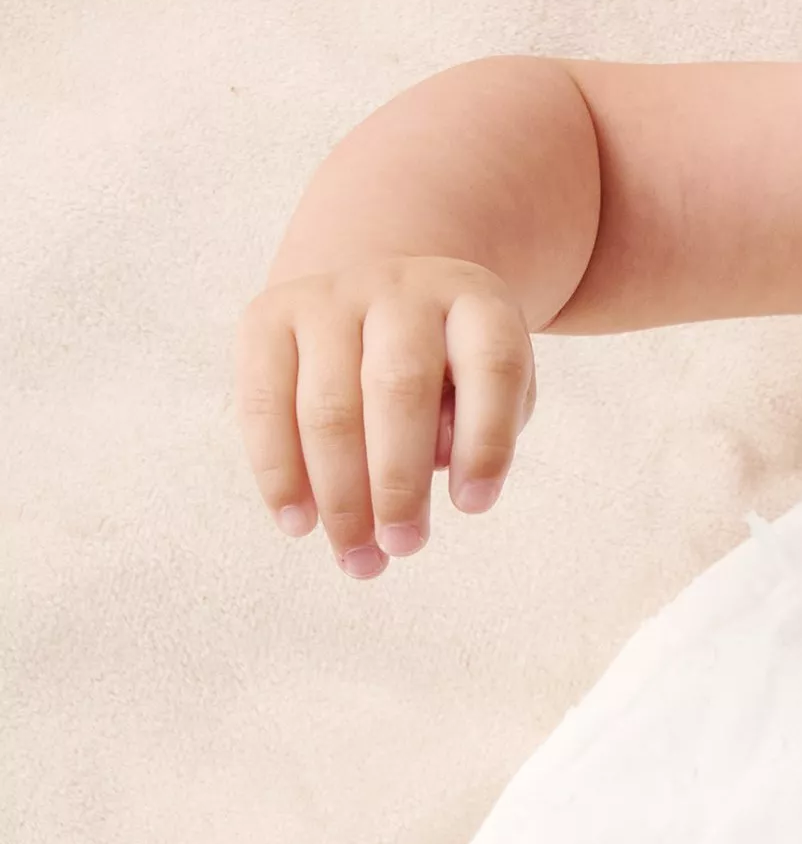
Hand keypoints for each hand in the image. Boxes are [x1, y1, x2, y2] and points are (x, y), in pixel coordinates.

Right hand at [235, 256, 538, 577]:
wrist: (374, 299)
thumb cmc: (446, 368)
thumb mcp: (483, 387)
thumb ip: (474, 426)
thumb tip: (430, 467)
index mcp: (474, 301)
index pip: (493, 368)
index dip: (486, 441)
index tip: (473, 508)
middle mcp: (400, 289)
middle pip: (399, 388)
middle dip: (399, 483)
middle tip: (403, 547)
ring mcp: (329, 297)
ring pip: (329, 405)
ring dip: (340, 495)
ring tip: (356, 554)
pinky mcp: (268, 315)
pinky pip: (265, 402)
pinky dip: (278, 471)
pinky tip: (298, 522)